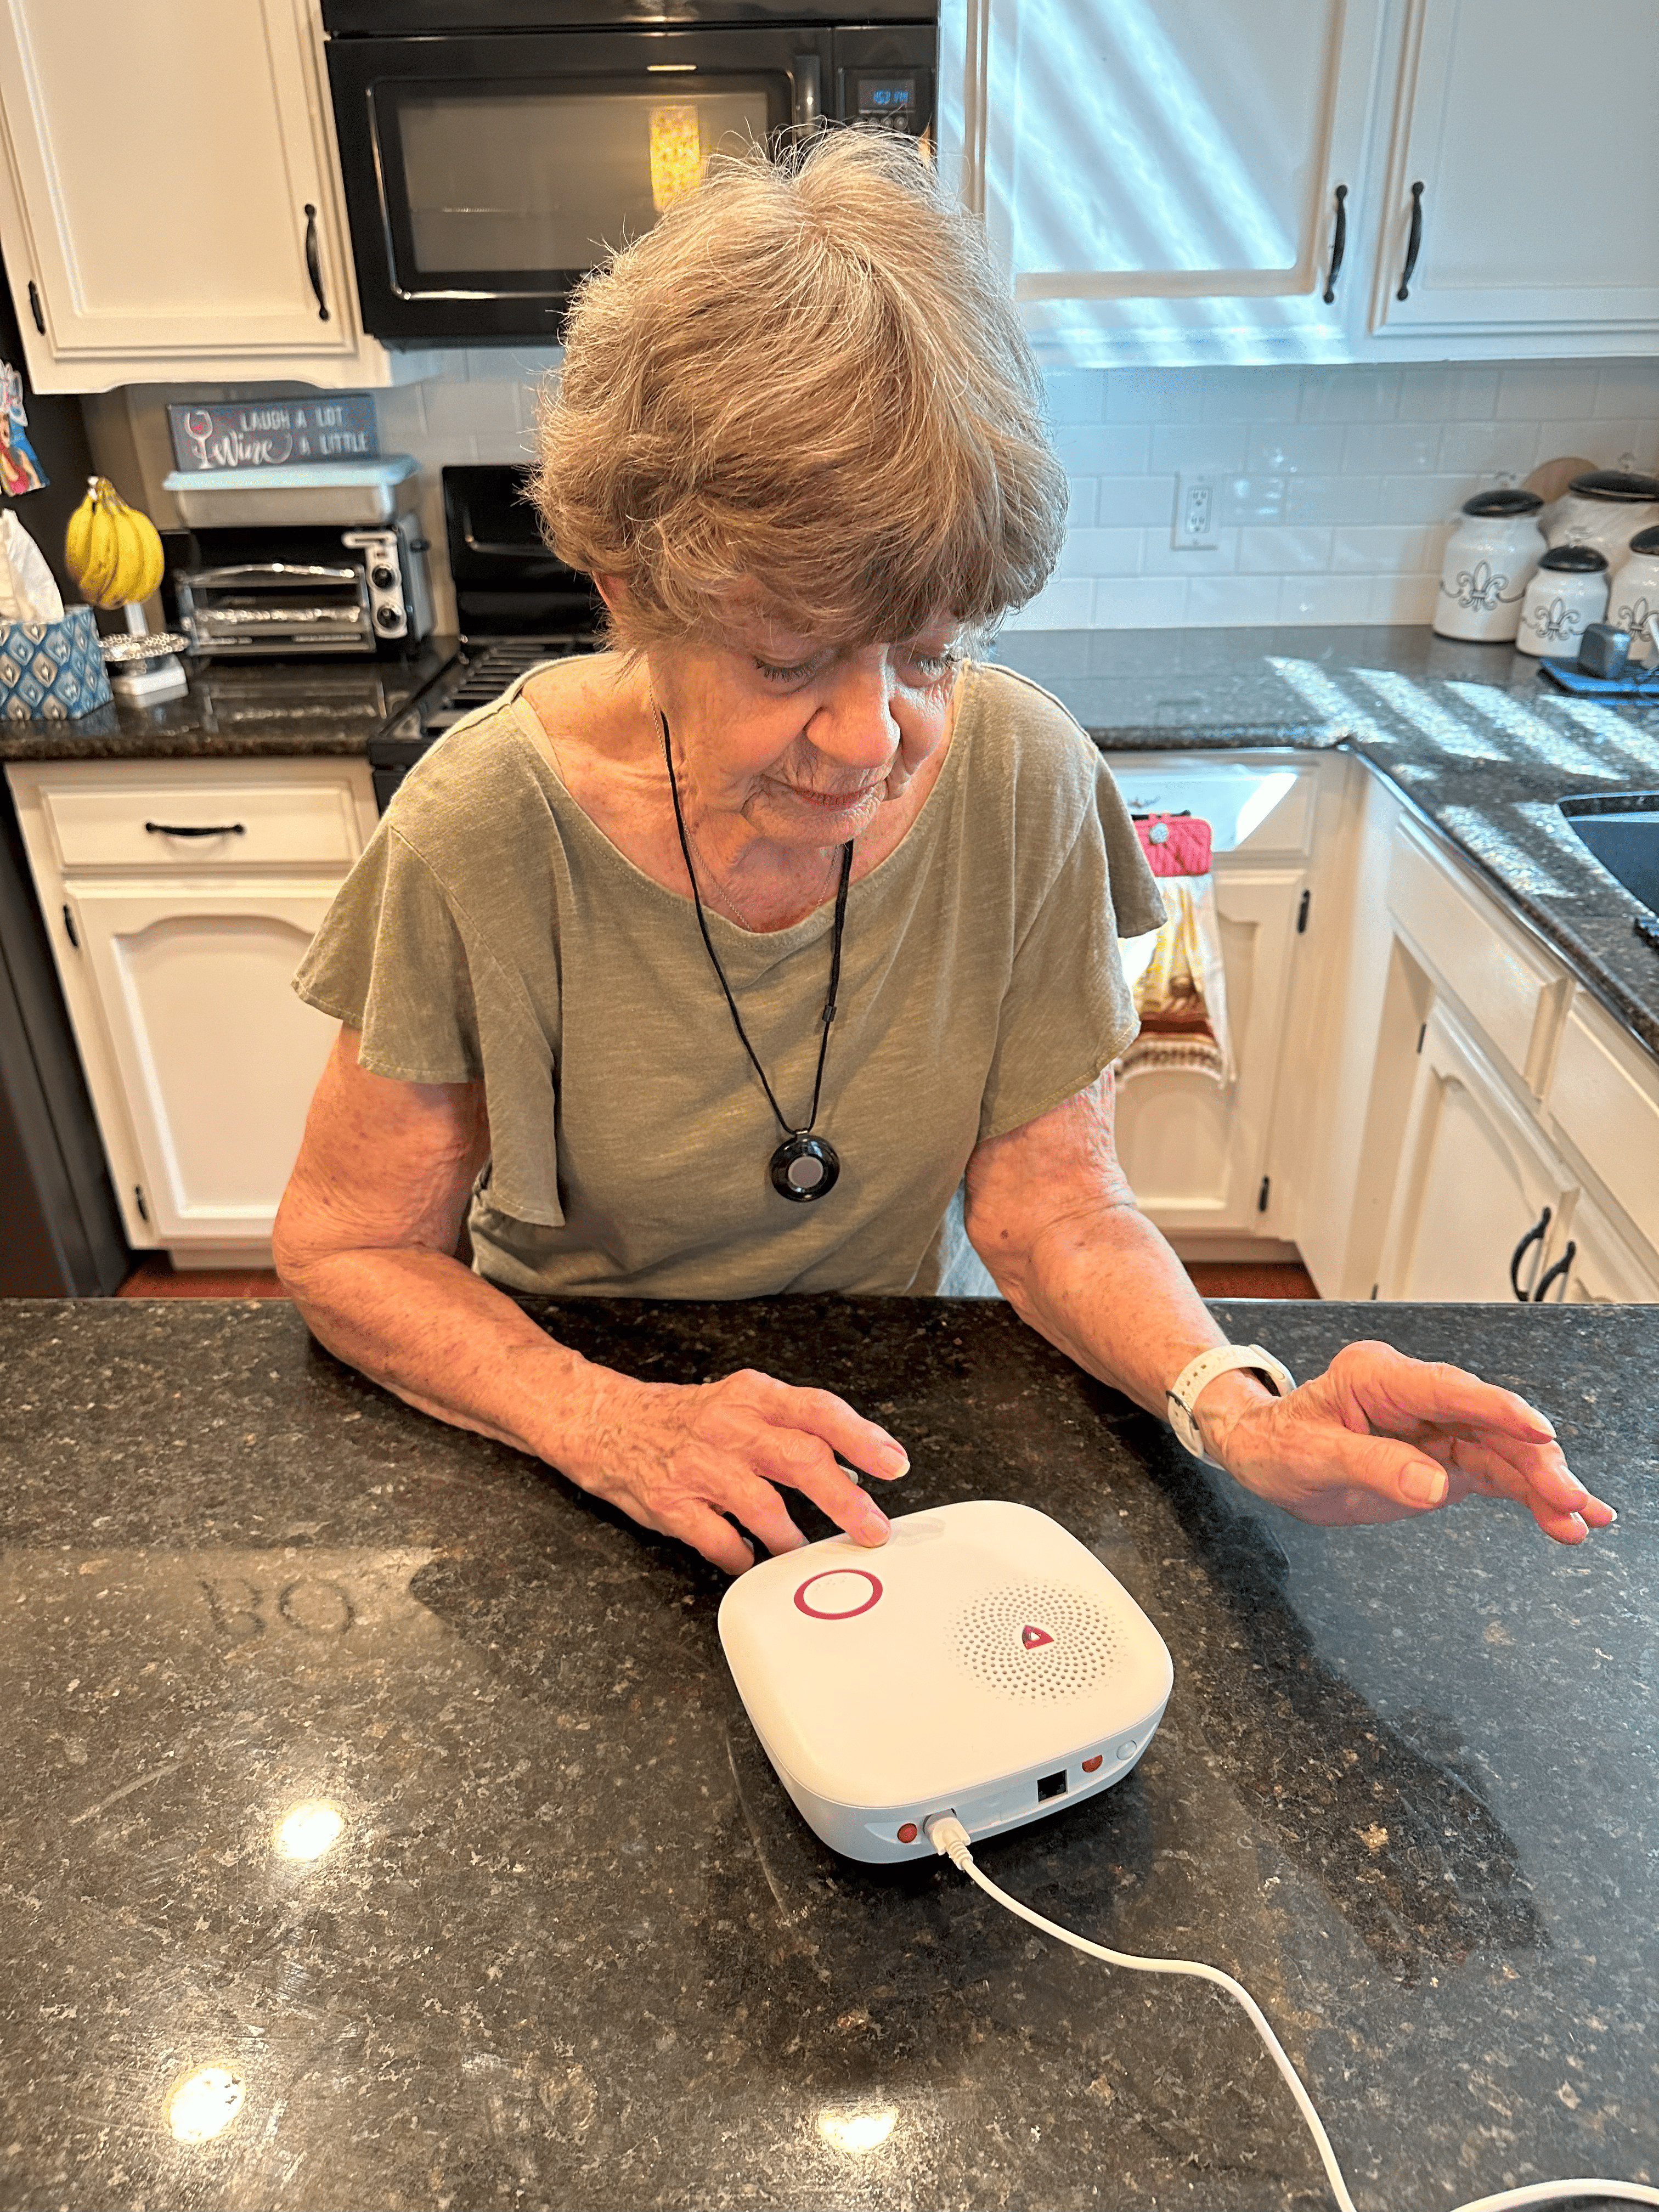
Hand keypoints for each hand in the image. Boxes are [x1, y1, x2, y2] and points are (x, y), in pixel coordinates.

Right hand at [555, 1363, 908, 1573]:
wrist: (604, 1422)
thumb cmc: (683, 1419)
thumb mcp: (740, 1407)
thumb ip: (793, 1433)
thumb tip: (851, 1469)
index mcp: (752, 1397)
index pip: (818, 1411)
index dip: (861, 1438)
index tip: (894, 1464)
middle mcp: (728, 1426)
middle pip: (800, 1458)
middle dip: (844, 1499)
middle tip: (873, 1529)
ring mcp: (698, 1465)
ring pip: (761, 1504)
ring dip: (791, 1537)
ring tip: (802, 1552)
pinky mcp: (670, 1501)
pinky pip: (716, 1539)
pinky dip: (740, 1555)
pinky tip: (747, 1559)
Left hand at [1200, 1340, 1613, 1545]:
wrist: (1263, 1454)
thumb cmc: (1277, 1443)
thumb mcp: (1311, 1457)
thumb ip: (1373, 1468)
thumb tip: (1433, 1486)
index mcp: (1378, 1378)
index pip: (1448, 1389)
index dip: (1498, 1409)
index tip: (1539, 1432)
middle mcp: (1415, 1396)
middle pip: (1487, 1423)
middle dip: (1534, 1460)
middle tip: (1570, 1499)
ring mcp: (1433, 1426)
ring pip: (1500, 1452)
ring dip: (1542, 1484)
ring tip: (1581, 1519)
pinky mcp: (1441, 1457)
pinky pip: (1492, 1473)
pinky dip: (1527, 1495)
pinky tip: (1562, 1517)